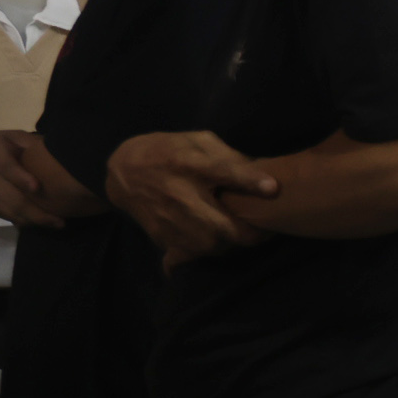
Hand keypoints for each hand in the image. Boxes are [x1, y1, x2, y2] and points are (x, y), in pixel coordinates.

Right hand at [0, 130, 62, 228]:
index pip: (6, 167)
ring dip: (32, 220)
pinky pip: (3, 215)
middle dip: (35, 211)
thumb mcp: (11, 136)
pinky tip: (38, 224)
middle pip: (10, 197)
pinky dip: (20, 221)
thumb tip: (59, 149)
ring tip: (55, 224)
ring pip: (8, 210)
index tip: (37, 187)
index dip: (20, 178)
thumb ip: (31, 143)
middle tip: (60, 221)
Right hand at [105, 131, 278, 268]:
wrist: (124, 173)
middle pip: (226, 227)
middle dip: (253, 233)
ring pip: (215, 247)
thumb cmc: (171, 152)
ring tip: (241, 232)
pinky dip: (209, 252)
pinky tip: (215, 241)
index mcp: (189, 163)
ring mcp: (171, 222)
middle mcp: (180, 195)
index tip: (273, 189)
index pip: (224, 171)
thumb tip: (263, 179)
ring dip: (234, 243)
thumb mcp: (199, 141)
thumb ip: (229, 156)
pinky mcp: (163, 239)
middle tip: (267, 228)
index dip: (251, 181)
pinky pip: (194, 256)